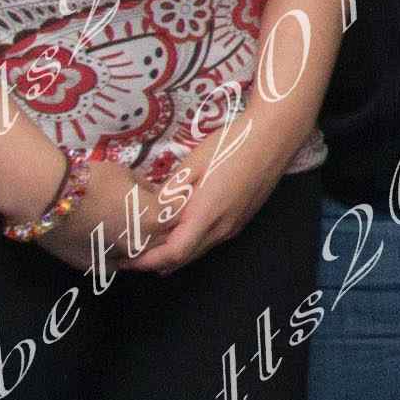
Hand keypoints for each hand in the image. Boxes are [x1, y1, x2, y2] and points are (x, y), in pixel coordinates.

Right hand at [12, 154, 164, 273]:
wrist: (48, 196)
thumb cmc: (92, 179)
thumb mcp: (127, 174)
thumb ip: (147, 189)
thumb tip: (155, 194)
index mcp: (156, 219)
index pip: (180, 215)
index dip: (177, 205)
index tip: (172, 197)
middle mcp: (142, 245)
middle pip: (164, 239)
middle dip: (163, 226)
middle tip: (151, 212)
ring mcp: (119, 259)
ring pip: (141, 255)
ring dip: (142, 242)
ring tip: (128, 225)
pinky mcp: (96, 267)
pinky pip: (116, 262)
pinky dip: (118, 252)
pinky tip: (108, 238)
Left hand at [134, 86, 317, 271]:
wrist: (274, 136)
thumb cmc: (231, 145)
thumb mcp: (192, 164)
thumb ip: (170, 193)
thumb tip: (150, 211)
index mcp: (206, 215)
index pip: (172, 254)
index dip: (147, 261)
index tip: (125, 260)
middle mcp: (222, 228)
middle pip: (185, 258)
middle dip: (156, 262)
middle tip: (130, 256)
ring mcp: (234, 225)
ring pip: (199, 250)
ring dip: (174, 254)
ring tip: (149, 247)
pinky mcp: (242, 218)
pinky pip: (211, 240)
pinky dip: (190, 243)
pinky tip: (179, 232)